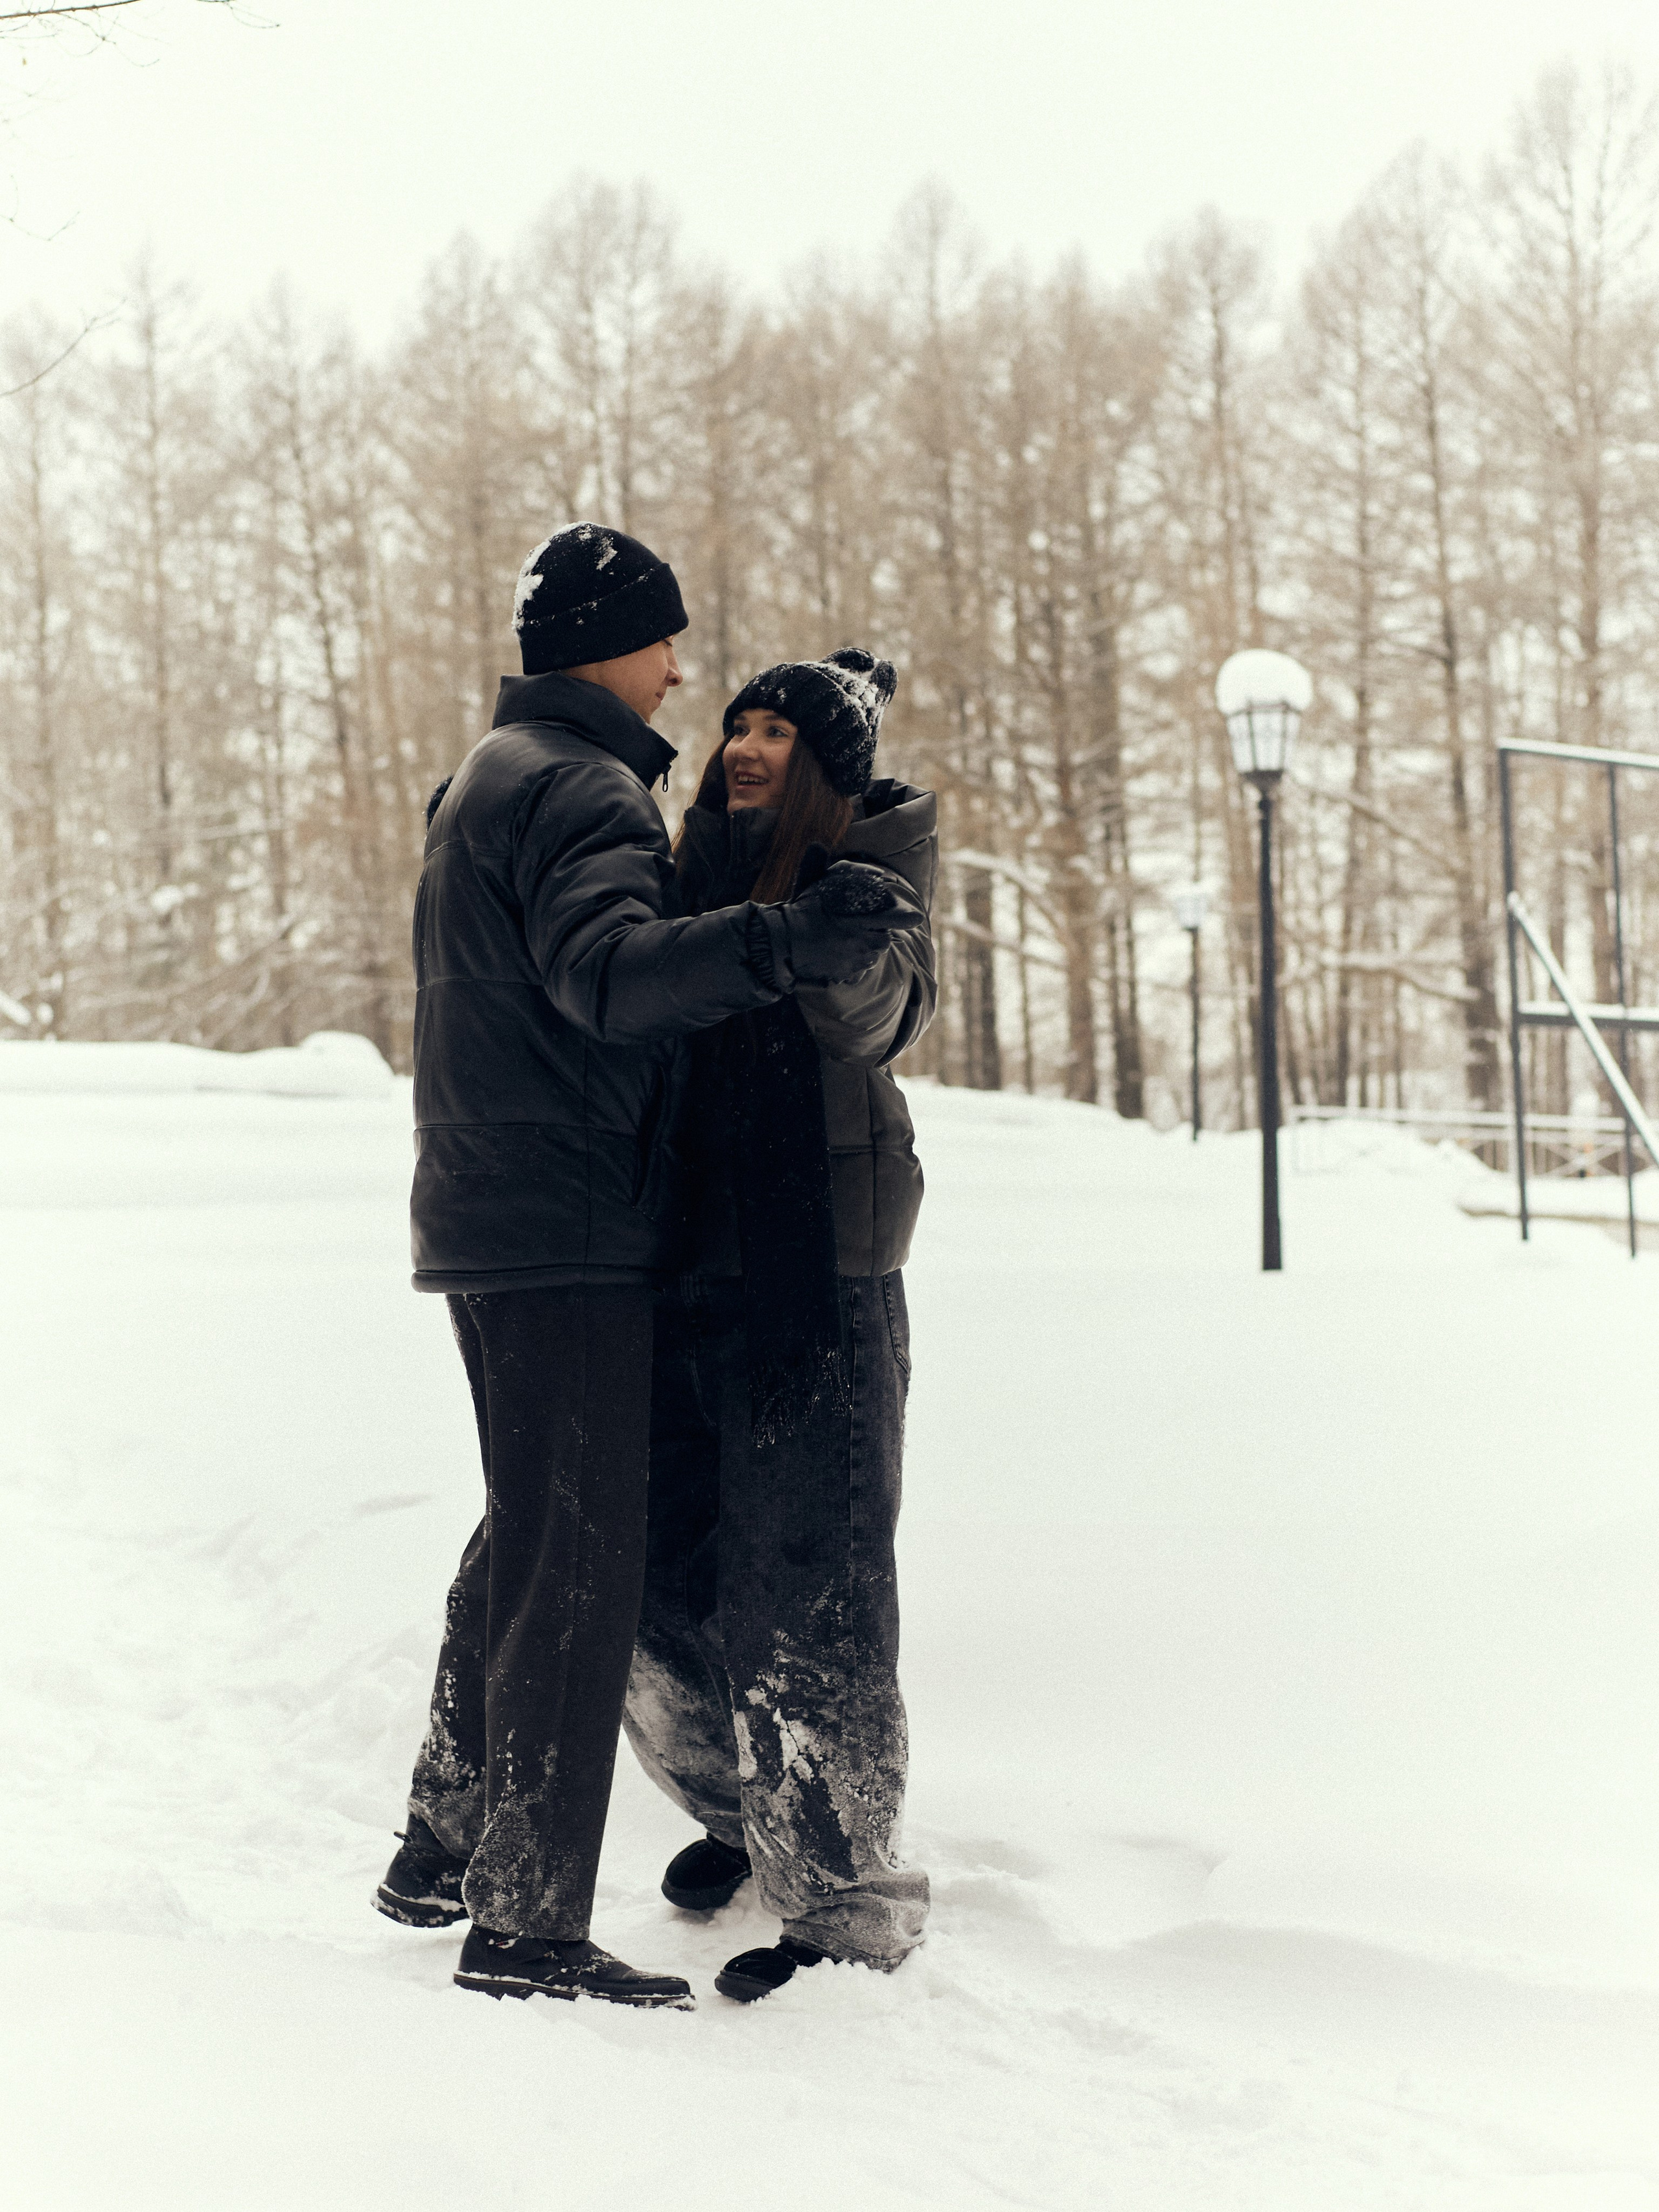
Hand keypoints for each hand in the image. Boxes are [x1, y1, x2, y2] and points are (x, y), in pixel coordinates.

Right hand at [778, 862, 921, 984]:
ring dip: (868, 949)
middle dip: (879, 933)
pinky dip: (856, 964)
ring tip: (852, 941)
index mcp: (859, 922)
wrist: (782, 945)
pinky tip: (843, 955)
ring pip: (873, 956)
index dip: (906, 918)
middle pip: (884, 940)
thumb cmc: (800, 913)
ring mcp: (853, 963)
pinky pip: (859, 972)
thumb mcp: (812, 886)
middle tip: (866, 927)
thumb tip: (817, 844)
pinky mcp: (844, 976)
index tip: (914, 917)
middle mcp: (860, 945)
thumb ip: (820, 866)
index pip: (894, 920)